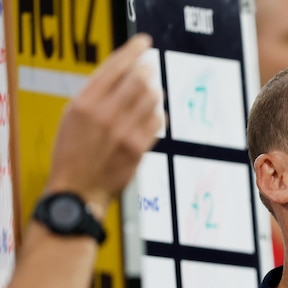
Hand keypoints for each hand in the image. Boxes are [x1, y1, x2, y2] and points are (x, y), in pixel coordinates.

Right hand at [45, 33, 162, 218]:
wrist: (77, 189)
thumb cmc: (73, 151)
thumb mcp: (73, 115)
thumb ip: (96, 94)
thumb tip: (124, 71)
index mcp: (83, 102)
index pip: (114, 66)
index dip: (133, 50)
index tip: (144, 43)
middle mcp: (104, 114)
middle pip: (139, 79)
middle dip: (148, 70)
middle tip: (150, 69)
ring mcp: (123, 131)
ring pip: (152, 98)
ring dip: (154, 93)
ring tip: (149, 95)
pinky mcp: (138, 147)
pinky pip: (158, 121)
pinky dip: (158, 115)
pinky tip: (152, 117)